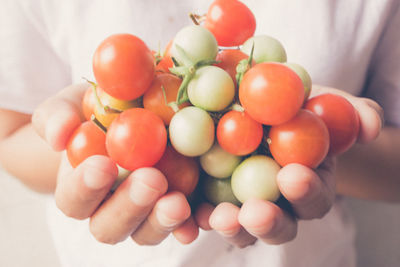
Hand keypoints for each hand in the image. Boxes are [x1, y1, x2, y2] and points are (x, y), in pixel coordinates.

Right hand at [32, 83, 198, 244]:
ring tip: (179, 202)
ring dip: (163, 221)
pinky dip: (197, 223)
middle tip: (151, 180)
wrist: (132, 113)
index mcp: (82, 188)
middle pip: (111, 226)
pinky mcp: (178, 208)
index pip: (74, 199)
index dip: (85, 188)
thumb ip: (58, 116)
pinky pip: (186, 225)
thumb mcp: (74, 103)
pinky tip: (210, 216)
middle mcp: (111, 208)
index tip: (103, 164)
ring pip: (148, 232)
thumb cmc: (98, 112)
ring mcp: (146, 213)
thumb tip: (59, 135)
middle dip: (130, 207)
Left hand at [194, 86, 383, 247]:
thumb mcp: (326, 103)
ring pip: (239, 225)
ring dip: (229, 225)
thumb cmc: (298, 107)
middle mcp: (277, 202)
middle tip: (254, 212)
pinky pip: (202, 212)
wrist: (263, 108)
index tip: (293, 176)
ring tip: (217, 217)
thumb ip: (351, 113)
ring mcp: (243, 203)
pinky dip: (193, 216)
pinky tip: (184, 211)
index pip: (312, 197)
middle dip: (268, 221)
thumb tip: (370, 126)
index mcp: (306, 184)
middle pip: (276, 223)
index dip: (306, 191)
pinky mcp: (211, 196)